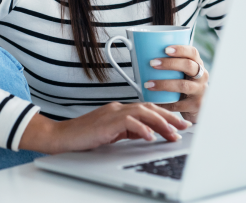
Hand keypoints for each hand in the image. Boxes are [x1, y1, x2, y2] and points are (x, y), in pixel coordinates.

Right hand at [19, 102, 191, 154]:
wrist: (61, 137)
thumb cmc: (84, 137)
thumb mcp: (111, 133)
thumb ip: (128, 130)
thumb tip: (147, 134)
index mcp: (120, 110)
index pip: (148, 109)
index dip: (166, 115)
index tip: (180, 124)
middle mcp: (118, 108)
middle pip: (149, 108)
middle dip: (169, 117)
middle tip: (184, 126)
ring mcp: (112, 113)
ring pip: (143, 113)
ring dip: (161, 123)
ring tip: (173, 133)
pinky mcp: (107, 123)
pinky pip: (128, 123)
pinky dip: (142, 129)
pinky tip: (151, 137)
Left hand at [146, 45, 207, 122]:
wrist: (196, 107)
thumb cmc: (185, 85)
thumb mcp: (183, 73)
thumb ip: (172, 65)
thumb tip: (144, 55)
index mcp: (198, 65)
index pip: (193, 53)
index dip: (180, 49)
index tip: (165, 49)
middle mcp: (202, 76)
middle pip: (188, 66)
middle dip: (169, 64)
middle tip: (152, 63)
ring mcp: (200, 91)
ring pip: (183, 85)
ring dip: (164, 84)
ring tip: (149, 84)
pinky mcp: (196, 105)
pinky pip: (178, 104)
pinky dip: (164, 103)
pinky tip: (154, 101)